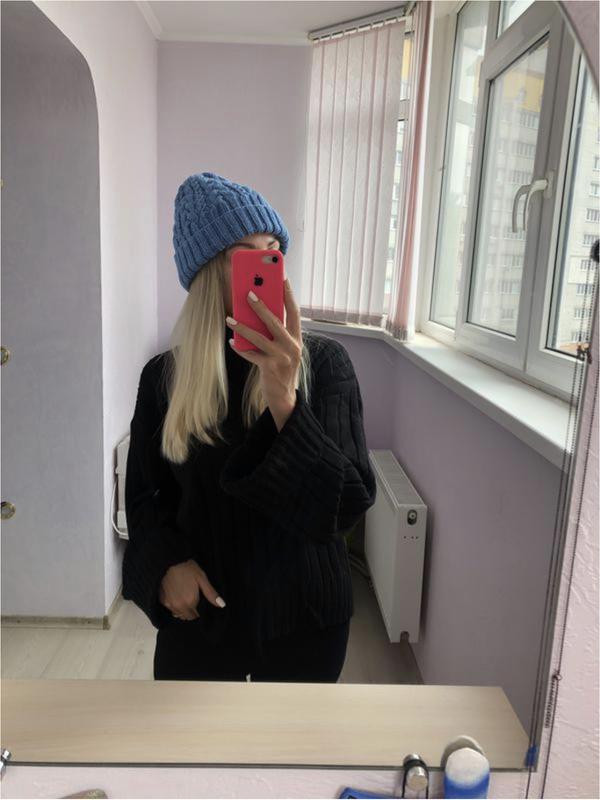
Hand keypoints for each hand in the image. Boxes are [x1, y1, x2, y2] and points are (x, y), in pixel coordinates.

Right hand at [158, 559, 225, 620]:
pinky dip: (174, 606)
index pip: (195, 617)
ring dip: (182, 610)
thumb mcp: (202, 579)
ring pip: (178, 614)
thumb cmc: (188, 569)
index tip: (199, 605)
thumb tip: (222, 605)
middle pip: (186, 617)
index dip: (198, 612)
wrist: (169, 562)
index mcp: (190, 602)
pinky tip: (177, 596)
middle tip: (193, 601)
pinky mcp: (162, 600)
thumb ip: (211, 594)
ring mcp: (169, 604)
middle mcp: (179, 606)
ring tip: (185, 599)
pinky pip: (170, 609)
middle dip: (191, 612)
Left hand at [226, 278, 301, 430]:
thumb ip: (277, 333)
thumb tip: (258, 313)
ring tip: (230, 318)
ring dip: (243, 326)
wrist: (284, 397)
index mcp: (297, 338)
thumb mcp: (285, 349)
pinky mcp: (270, 368)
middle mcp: (292, 346)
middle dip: (260, 306)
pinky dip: (241, 348)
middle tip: (248, 293)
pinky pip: (251, 354)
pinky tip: (232, 342)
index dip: (288, 293)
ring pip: (259, 337)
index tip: (282, 277)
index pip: (294, 311)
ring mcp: (282, 357)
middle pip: (275, 321)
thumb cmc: (282, 368)